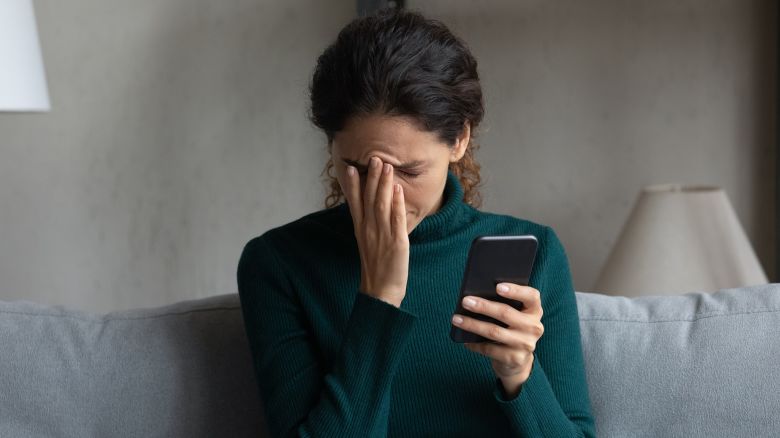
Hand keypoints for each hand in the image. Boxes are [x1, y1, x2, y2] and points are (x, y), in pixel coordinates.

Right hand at [339, 156, 408, 307]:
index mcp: (361, 230)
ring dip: (384, 184)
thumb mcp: (367, 243)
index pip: (355, 203)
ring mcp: (382, 235)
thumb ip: (368, 225)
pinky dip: (397, 204)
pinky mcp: (396, 243)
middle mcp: (369, 230)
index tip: (352, 168)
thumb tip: (371, 209)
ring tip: (387, 166)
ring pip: (382, 205)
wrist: (380, 291)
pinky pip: (396, 220)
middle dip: (372, 178)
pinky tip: (399, 190)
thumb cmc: (376, 267)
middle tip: (374, 158)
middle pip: (369, 199)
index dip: (353, 185)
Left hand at [451, 283, 543, 397]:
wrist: (518, 360)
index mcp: (534, 311)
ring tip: (457, 319)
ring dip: (473, 324)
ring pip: (495, 331)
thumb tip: (476, 296)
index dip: (516, 290)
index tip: (497, 286)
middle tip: (465, 301)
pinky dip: (475, 344)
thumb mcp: (514, 315)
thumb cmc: (510, 328)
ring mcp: (525, 344)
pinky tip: (464, 340)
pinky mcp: (515, 358)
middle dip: (483, 306)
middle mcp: (534, 327)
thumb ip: (504, 304)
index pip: (531, 296)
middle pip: (506, 313)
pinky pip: (490, 349)